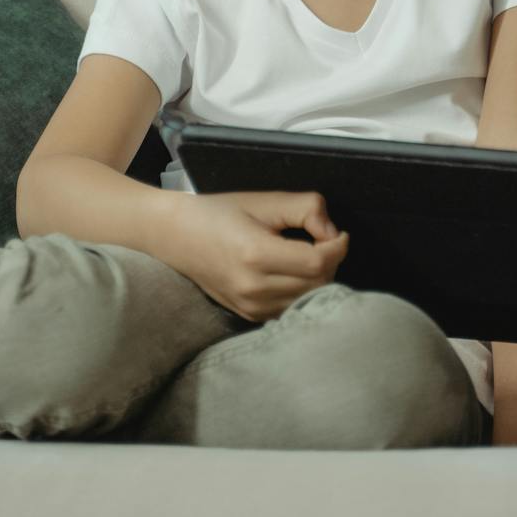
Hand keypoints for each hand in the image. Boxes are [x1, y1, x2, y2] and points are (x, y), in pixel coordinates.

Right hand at [169, 191, 347, 321]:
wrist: (177, 236)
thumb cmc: (220, 213)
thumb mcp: (264, 201)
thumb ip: (305, 209)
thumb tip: (332, 231)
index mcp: (256, 255)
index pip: (318, 263)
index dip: (337, 247)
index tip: (340, 235)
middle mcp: (253, 288)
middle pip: (317, 284)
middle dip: (331, 262)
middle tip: (324, 242)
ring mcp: (250, 306)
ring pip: (307, 300)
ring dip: (319, 279)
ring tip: (310, 257)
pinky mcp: (248, 315)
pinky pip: (290, 309)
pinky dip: (302, 293)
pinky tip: (295, 275)